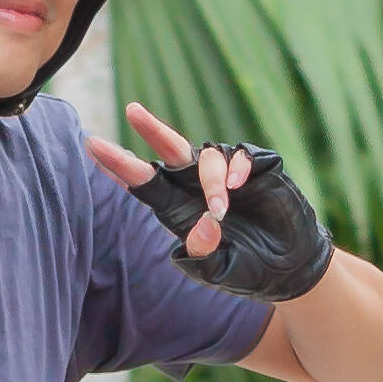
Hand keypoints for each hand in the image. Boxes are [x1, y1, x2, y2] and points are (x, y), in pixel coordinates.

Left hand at [85, 106, 333, 302]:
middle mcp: (197, 187)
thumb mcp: (220, 271)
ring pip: (206, 157)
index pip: (144, 183)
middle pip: (170, 151)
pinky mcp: (256, 168)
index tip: (92, 146)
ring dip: (211, 180)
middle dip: (151, 129)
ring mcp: (227, 175)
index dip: (119, 166)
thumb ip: (204, 254)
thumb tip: (203, 225)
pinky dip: (236, 168)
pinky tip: (241, 186)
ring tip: (223, 209)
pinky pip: (240, 155)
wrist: (290, 270)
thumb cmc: (247, 270)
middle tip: (131, 110)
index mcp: (179, 210)